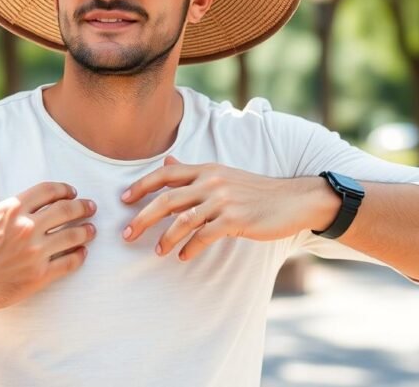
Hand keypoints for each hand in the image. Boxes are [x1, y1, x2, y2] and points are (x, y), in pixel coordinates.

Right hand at [0, 149, 97, 313]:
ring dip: (86, 231)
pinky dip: (79, 257)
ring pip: (72, 236)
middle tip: (91, 207)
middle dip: (82, 207)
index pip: (47, 191)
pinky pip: (68, 263)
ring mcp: (34, 253)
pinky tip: (82, 253)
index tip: (71, 192)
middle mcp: (26, 228)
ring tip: (91, 230)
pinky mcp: (38, 276)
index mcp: (11, 209)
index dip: (63, 189)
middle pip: (65, 211)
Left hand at [120, 156, 336, 260]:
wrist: (294, 200)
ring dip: (166, 238)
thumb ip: (194, 171)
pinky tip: (183, 256)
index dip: (141, 186)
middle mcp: (212, 182)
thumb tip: (167, 162)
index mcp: (207, 169)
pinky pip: (204, 236)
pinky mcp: (236, 220)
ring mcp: (223, 201)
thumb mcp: (223, 175)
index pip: (165, 174)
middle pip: (167, 199)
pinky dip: (190, 248)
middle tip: (126, 234)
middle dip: (142, 218)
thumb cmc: (256, 190)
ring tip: (157, 252)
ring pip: (183, 221)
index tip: (124, 200)